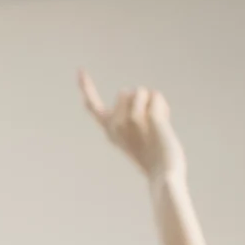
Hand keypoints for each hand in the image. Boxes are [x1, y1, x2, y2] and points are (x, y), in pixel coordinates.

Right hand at [79, 71, 184, 185]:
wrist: (164, 172)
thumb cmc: (151, 155)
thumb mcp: (135, 133)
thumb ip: (128, 113)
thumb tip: (124, 91)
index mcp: (108, 131)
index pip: (93, 106)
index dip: (86, 87)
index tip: (80, 71)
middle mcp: (114, 125)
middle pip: (125, 92)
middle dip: (139, 100)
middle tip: (147, 125)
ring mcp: (129, 121)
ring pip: (141, 91)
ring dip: (152, 102)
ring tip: (156, 125)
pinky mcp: (146, 117)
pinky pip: (155, 96)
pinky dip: (162, 105)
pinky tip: (163, 123)